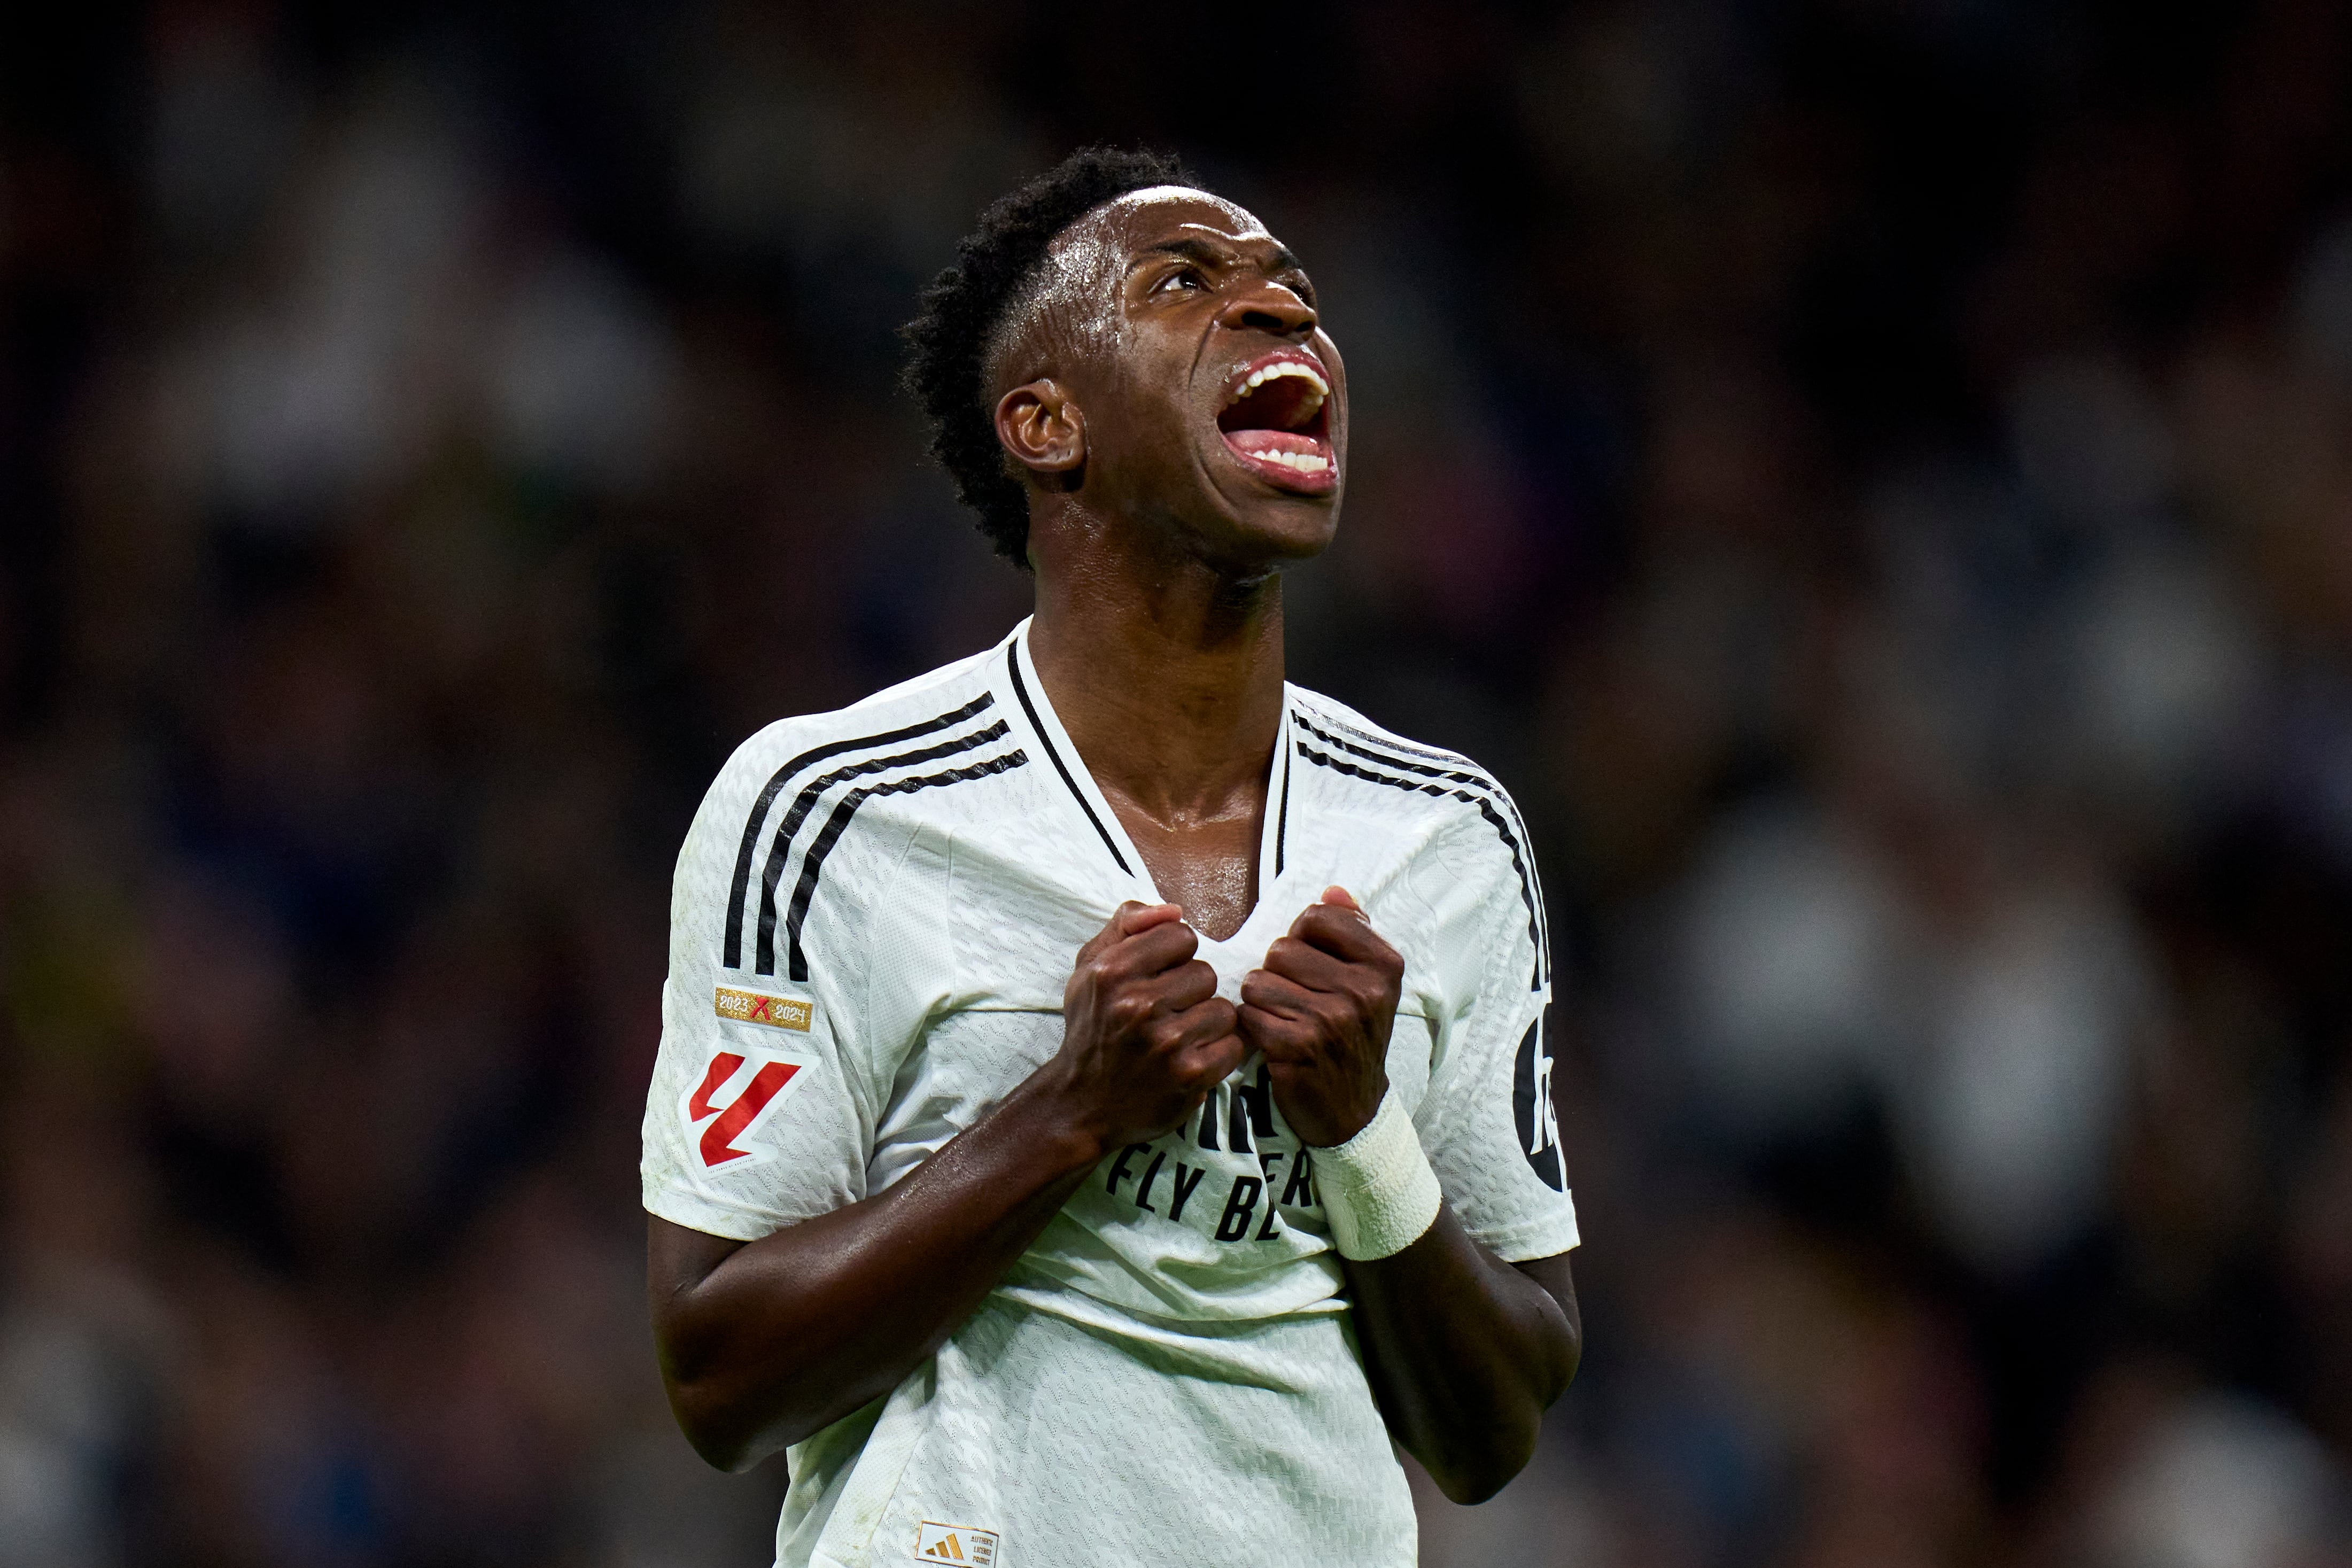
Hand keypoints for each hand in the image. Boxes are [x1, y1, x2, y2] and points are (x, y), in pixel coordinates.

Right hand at [1041, 902, 1244, 1154]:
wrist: (1081, 1103)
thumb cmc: (1091, 1029)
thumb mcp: (1090, 969)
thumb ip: (1126, 926)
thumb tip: (1174, 911)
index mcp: (1112, 972)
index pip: (1180, 935)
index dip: (1174, 956)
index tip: (1158, 978)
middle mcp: (1137, 1005)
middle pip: (1205, 972)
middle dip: (1190, 992)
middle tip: (1166, 1013)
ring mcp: (1166, 1042)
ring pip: (1223, 1009)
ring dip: (1206, 1023)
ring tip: (1180, 1037)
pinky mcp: (1189, 1076)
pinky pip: (1233, 1046)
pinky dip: (1218, 1053)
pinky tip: (1191, 1059)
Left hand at [1238, 887, 1402, 1146]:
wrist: (1352, 1110)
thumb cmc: (1353, 1037)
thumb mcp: (1369, 984)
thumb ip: (1353, 932)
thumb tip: (1333, 891)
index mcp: (1384, 966)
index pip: (1317, 917)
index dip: (1302, 938)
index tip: (1312, 966)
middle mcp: (1362, 991)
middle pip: (1282, 948)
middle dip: (1278, 972)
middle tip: (1296, 1000)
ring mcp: (1331, 1020)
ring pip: (1259, 979)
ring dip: (1261, 1000)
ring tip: (1283, 1019)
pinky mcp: (1298, 1047)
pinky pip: (1248, 1013)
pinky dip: (1252, 1026)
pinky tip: (1272, 1040)